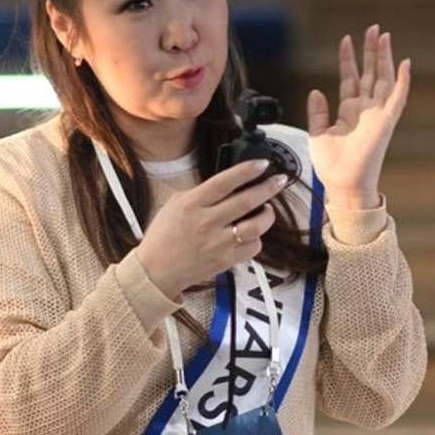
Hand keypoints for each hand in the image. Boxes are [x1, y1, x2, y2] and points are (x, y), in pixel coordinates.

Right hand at [135, 159, 286, 300]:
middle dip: (268, 187)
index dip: (247, 171)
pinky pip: (252, 247)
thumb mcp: (176, 204)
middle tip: (279, 180)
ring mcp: (217, 243)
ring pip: (255, 226)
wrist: (156, 270)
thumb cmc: (164, 236)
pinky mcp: (225, 261)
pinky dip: (257, 238)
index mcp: (192, 204)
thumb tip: (230, 184)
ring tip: (268, 209)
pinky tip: (253, 232)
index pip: (225, 182)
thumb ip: (201, 193)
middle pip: (246, 201)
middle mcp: (206, 223)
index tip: (262, 164)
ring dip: (268, 215)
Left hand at [306, 25, 410, 210]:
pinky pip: (398, 98)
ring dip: (384, 57)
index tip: (346, 39)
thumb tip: (316, 91)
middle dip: (370, 51)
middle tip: (373, 29)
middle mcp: (365, 110)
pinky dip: (403, 81)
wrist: (343, 185)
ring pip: (383, 79)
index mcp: (349, 112)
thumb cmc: (332, 167)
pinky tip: (406, 63)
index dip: (348, 59)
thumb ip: (318, 112)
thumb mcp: (318, 134)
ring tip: (383, 35)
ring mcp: (377, 114)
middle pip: (370, 73)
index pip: (351, 79)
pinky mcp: (386, 122)